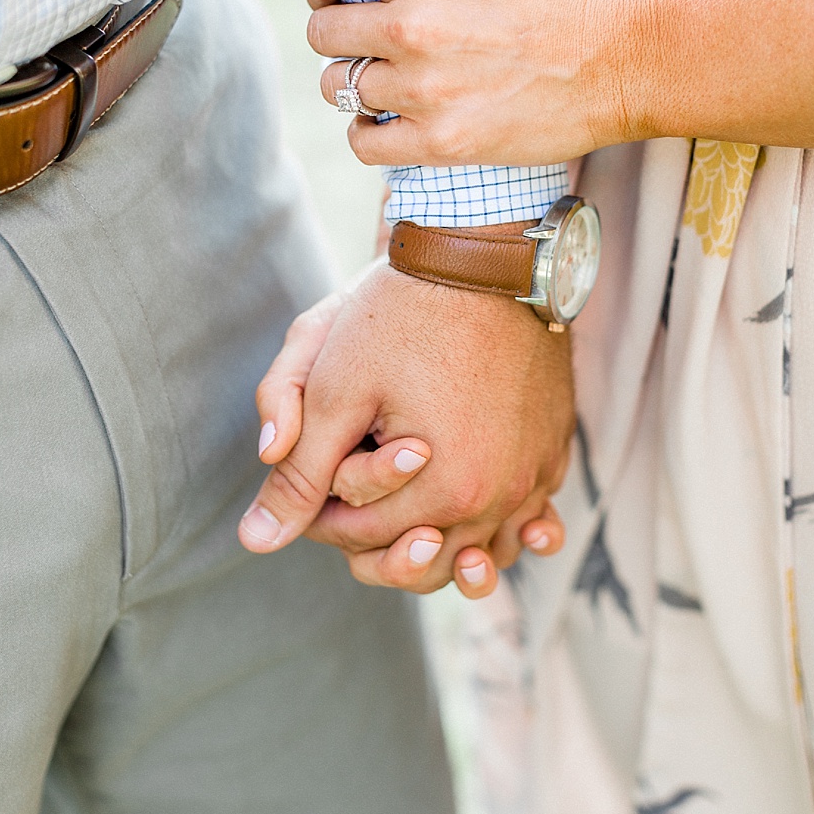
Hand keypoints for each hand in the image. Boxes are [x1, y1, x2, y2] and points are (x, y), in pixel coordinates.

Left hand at [239, 259, 573, 595]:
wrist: (486, 254)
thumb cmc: (402, 314)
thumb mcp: (333, 388)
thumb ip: (297, 472)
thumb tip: (257, 540)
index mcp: (447, 489)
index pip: (361, 540)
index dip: (317, 516)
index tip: (308, 476)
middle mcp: (503, 493)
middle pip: (427, 559)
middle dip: (376, 539)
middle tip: (346, 494)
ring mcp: (538, 472)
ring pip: (484, 547)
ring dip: (443, 543)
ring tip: (406, 518)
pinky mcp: (556, 447)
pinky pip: (530, 511)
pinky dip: (501, 520)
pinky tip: (473, 506)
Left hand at [304, 0, 633, 166]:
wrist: (625, 61)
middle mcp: (411, 29)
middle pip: (320, 33)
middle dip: (340, 29)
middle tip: (373, 34)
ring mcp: (425, 90)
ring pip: (339, 87)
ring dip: (357, 80)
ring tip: (391, 75)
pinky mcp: (443, 140)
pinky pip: (365, 141)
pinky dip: (371, 130)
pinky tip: (395, 116)